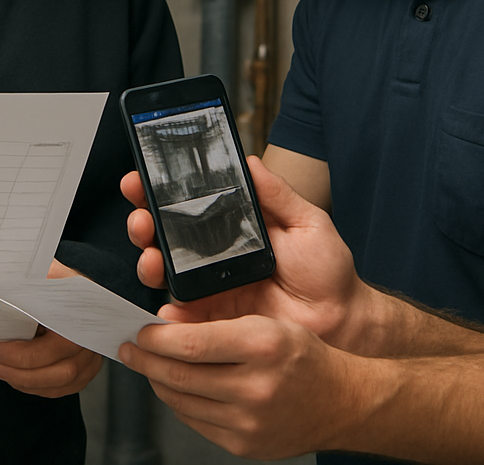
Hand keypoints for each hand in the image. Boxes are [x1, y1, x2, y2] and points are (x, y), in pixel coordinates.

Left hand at [0, 258, 102, 396]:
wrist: (74, 289)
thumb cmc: (57, 280)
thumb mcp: (45, 273)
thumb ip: (30, 281)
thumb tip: (4, 288)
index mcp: (84, 310)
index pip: (58, 344)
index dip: (25, 354)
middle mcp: (94, 336)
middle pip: (62, 370)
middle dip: (23, 373)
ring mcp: (93, 355)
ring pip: (62, 383)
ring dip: (28, 382)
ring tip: (5, 370)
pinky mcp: (88, 369)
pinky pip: (63, 388)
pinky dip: (39, 387)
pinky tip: (22, 378)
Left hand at [120, 314, 359, 459]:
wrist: (340, 403)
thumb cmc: (303, 355)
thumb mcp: (269, 323)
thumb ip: (221, 324)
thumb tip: (168, 326)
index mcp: (262, 345)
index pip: (192, 344)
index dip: (157, 338)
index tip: (140, 330)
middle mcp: (255, 386)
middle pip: (180, 375)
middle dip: (146, 360)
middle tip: (129, 348)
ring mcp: (249, 422)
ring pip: (182, 401)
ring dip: (158, 381)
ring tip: (148, 365)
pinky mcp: (244, 445)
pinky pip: (196, 422)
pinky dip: (179, 403)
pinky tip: (176, 387)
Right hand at [122, 157, 367, 347]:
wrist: (342, 320)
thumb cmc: (328, 270)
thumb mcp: (306, 221)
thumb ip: (277, 193)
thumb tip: (250, 160)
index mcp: (233, 226)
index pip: (188, 203)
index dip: (159, 191)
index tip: (141, 178)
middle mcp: (214, 255)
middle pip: (164, 235)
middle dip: (143, 222)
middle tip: (141, 217)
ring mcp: (210, 288)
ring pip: (164, 273)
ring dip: (148, 261)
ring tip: (151, 257)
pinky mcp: (213, 322)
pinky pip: (181, 317)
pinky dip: (167, 313)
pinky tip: (166, 306)